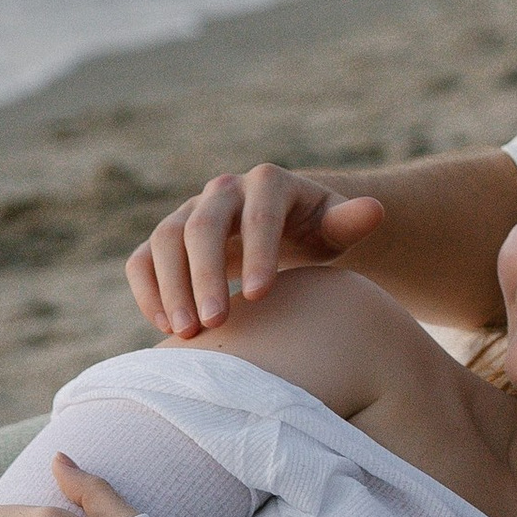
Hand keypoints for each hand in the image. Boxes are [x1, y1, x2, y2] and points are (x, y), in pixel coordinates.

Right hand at [127, 167, 387, 337]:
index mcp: (269, 183)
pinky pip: (142, 259)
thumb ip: (351, 220)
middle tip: (214, 324)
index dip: (257, 252)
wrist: (284, 229)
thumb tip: (373, 211)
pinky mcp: (167, 239)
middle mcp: (223, 191)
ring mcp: (190, 212)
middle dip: (204, 275)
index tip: (259, 296)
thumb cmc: (315, 232)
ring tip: (188, 334)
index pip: (259, 214)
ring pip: (165, 240)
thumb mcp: (336, 226)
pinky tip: (167, 328)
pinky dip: (147, 291)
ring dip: (170, 286)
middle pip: (202, 225)